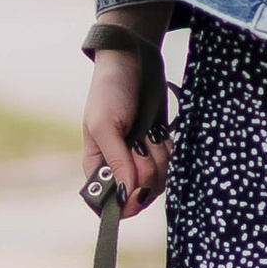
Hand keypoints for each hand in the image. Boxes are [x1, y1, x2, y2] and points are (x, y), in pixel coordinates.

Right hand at [82, 42, 172, 218]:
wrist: (134, 64)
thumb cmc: (109, 92)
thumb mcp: (105, 126)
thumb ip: (116, 162)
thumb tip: (123, 196)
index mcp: (97, 167)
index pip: (110, 204)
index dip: (126, 203)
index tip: (138, 187)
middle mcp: (118, 169)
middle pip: (140, 194)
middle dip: (146, 167)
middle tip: (139, 142)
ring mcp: (139, 161)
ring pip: (158, 181)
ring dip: (159, 156)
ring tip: (148, 132)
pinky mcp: (156, 151)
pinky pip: (169, 166)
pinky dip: (168, 150)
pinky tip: (158, 132)